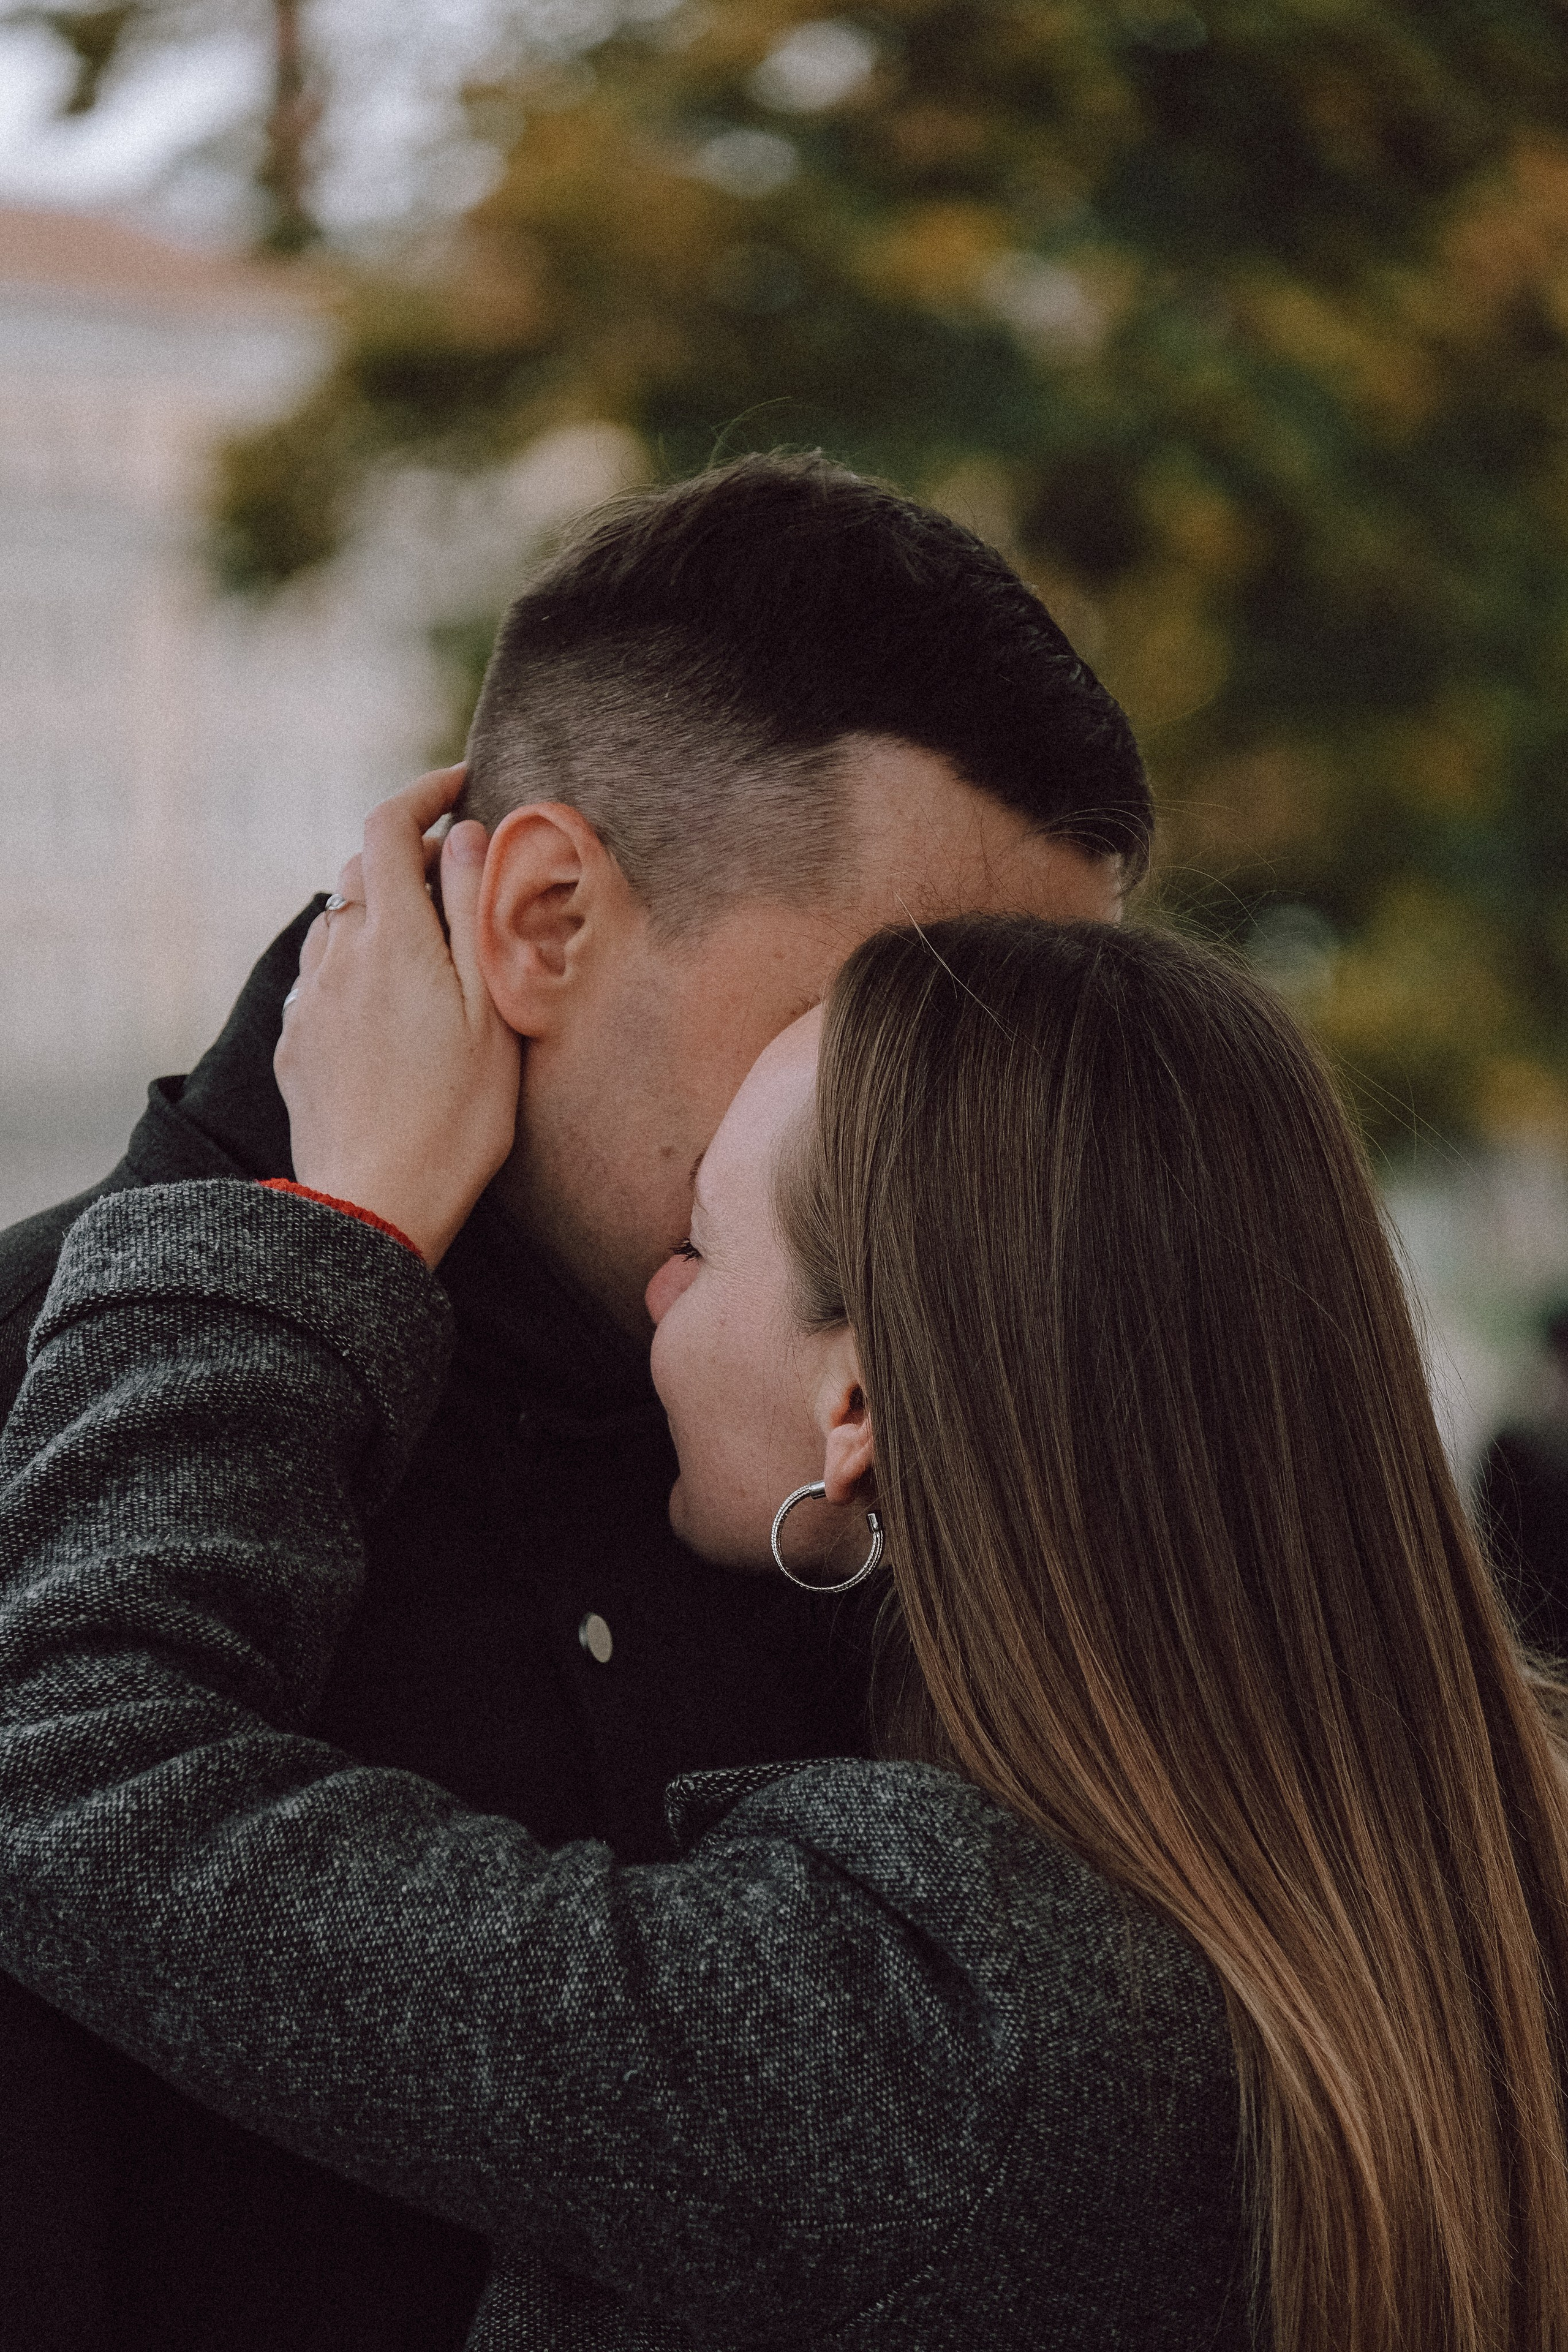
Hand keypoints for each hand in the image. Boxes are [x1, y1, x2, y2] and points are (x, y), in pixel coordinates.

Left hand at [275, 768, 520, 1266]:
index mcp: (393, 937)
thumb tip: (466, 833)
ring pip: (338, 920)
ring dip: (380, 909)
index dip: (424, 792)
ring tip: (429, 943)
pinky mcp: (296, 1042)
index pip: (389, 825)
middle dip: (409, 854)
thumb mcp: (490, 1008)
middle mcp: (338, 954)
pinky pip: (323, 975)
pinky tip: (390, 1005)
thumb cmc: (456, 1116)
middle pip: (361, 869)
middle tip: (461, 874)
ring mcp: (310, 999)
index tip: (462, 785)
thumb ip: (474, 911)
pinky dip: (356, 962)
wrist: (376, 1205)